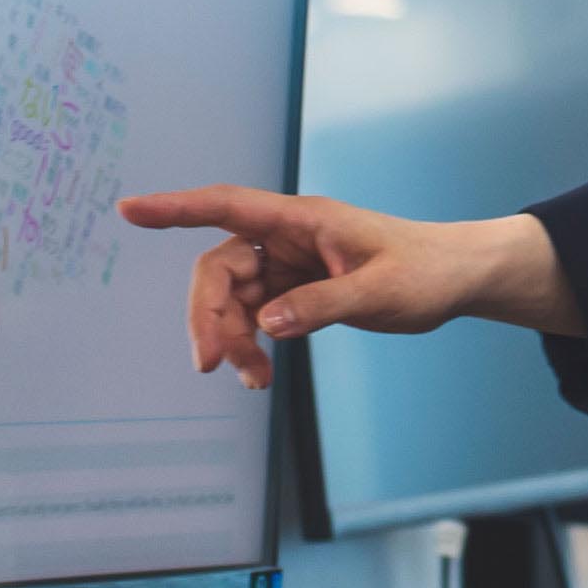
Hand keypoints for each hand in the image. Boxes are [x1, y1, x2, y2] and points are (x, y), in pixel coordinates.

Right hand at [113, 186, 565, 385]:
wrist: (458, 279)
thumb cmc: (427, 271)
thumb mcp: (379, 292)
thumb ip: (322, 306)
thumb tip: (266, 324)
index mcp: (303, 220)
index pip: (227, 206)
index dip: (176, 208)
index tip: (129, 210)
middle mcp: (288, 237)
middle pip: (220, 267)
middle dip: (209, 315)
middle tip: (215, 365)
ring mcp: (290, 264)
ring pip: (233, 298)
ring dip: (232, 339)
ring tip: (254, 381)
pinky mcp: (297, 290)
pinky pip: (255, 316)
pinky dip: (251, 344)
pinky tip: (260, 375)